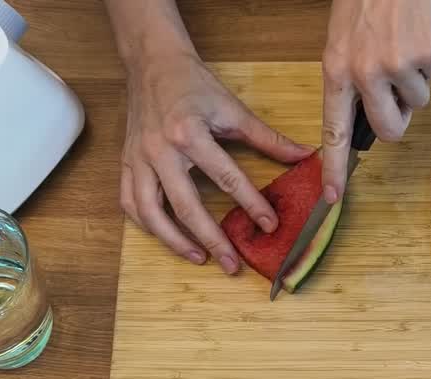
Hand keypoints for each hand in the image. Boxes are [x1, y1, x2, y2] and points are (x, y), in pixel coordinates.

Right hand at [122, 50, 314, 271]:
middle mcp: (160, 150)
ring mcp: (138, 159)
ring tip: (199, 258)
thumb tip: (304, 157)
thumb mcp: (233, 108)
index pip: (226, 177)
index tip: (269, 226)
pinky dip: (148, 225)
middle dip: (212, 239)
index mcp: (189, 133)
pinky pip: (130, 203)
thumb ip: (268, 138)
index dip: (250, 204)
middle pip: (186, 206)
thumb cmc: (193, 84)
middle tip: (232, 264)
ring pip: (150, 212)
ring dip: (174, 241)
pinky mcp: (126, 162)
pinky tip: (168, 236)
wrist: (152, 62)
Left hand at [320, 0, 430, 202]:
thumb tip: (368, 118)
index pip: (333, 130)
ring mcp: (396, 66)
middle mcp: (363, 74)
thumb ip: (350, 79)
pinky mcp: (426, 56)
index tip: (332, 196)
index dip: (334, 166)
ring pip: (418, 102)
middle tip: (399, 93)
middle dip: (400, 118)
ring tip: (405, 43)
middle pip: (389, 129)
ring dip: (416, 79)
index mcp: (336, 70)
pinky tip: (419, 33)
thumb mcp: (344, 39)